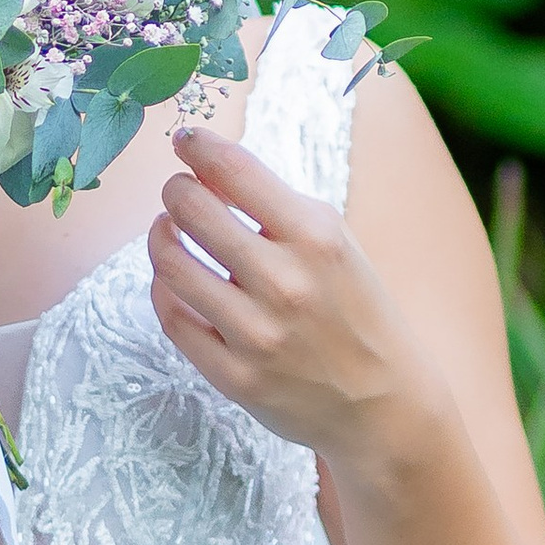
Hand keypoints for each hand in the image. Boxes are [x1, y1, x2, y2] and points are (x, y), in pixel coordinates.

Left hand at [148, 124, 446, 458]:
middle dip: (176, 191)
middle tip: (178, 191)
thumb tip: (207, 167)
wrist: (383, 406)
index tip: (184, 139)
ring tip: (168, 229)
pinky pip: (173, 318)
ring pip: (171, 265)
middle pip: (192, 210)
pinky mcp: (235, 377)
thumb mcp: (335, 243)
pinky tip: (173, 278)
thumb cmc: (354, 311)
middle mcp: (285, 283)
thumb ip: (276, 206)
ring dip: (161, 237)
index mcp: (317, 238)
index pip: (235, 171)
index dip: (199, 147)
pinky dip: (164, 289)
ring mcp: (257, 334)